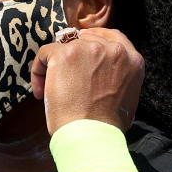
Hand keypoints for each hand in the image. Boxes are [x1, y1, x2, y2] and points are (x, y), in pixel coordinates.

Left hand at [30, 27, 144, 134]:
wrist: (91, 134)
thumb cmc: (107, 126)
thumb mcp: (127, 96)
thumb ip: (119, 78)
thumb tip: (103, 76)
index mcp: (132, 60)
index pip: (111, 37)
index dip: (92, 42)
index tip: (80, 53)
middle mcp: (113, 50)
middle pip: (85, 40)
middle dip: (73, 57)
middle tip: (65, 80)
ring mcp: (88, 49)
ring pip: (64, 48)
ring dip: (55, 67)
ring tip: (51, 91)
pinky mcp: (65, 55)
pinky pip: (44, 54)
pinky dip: (38, 72)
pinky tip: (41, 91)